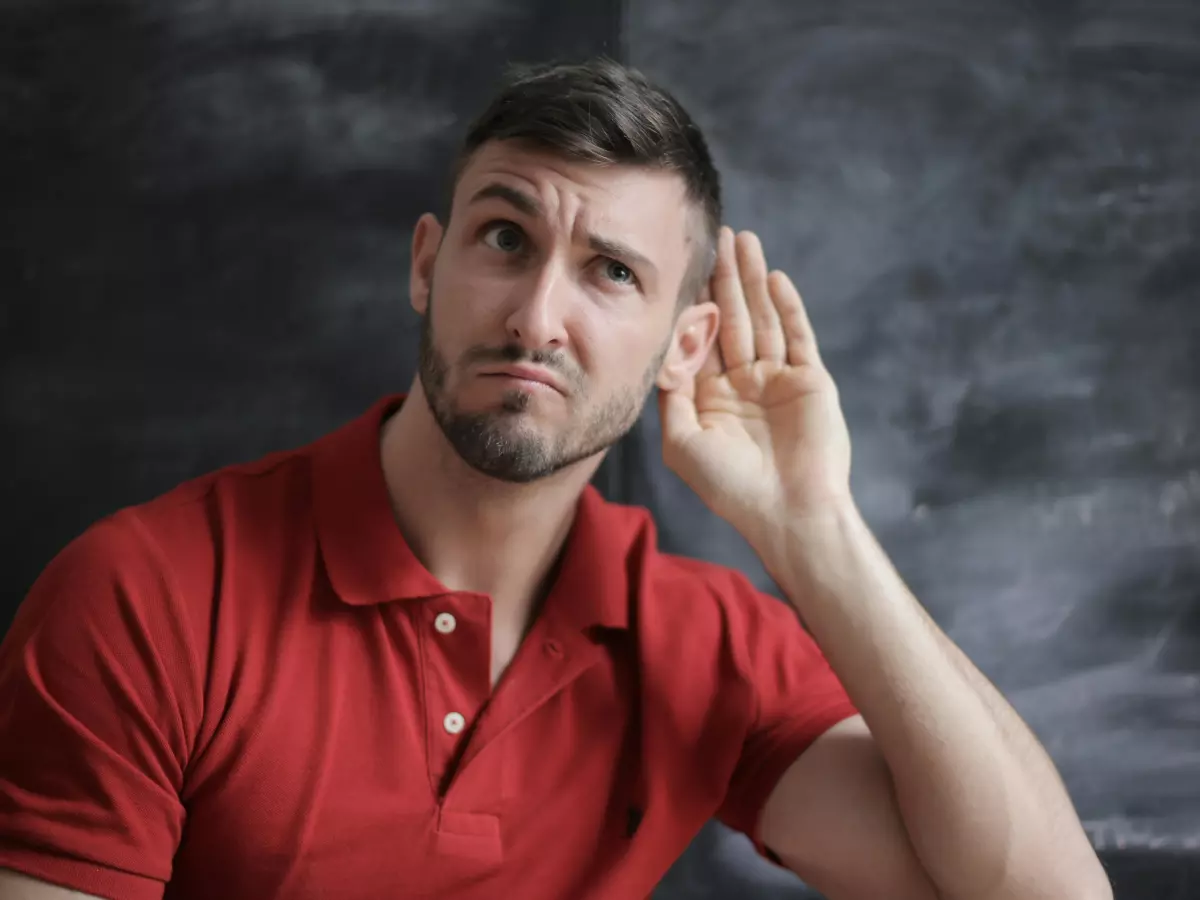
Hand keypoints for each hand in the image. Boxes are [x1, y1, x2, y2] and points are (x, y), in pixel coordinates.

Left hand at [658, 227, 853, 538]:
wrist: (788, 512)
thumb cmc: (730, 486)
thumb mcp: (682, 442)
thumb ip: (670, 395)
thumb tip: (659, 351)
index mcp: (711, 397)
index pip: (700, 339)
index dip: (693, 303)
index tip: (681, 266)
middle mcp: (744, 383)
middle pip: (733, 318)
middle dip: (725, 278)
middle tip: (718, 235)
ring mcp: (779, 380)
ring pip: (764, 319)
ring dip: (754, 280)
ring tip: (745, 240)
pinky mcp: (811, 381)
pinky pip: (798, 336)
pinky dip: (788, 307)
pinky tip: (774, 278)